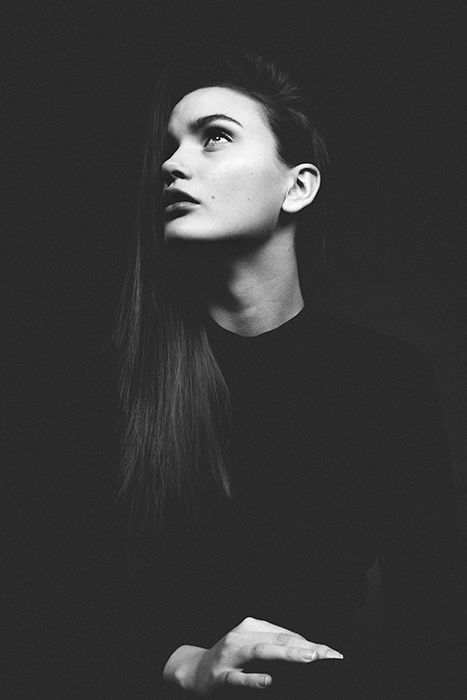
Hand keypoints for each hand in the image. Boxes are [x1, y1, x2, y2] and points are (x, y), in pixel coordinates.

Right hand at [163, 616, 343, 694]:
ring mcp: (230, 655)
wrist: (193, 672)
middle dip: (306, 647)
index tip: (333, 654)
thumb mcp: (251, 647)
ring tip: (309, 658)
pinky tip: (268, 681)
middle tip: (329, 655)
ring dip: (287, 655)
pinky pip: (238, 679)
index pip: (287, 635)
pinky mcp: (220, 676)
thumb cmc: (230, 660)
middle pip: (278, 640)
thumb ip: (275, 645)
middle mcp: (241, 636)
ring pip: (261, 652)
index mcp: (251, 627)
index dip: (311, 644)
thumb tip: (308, 650)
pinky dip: (253, 679)